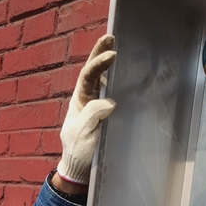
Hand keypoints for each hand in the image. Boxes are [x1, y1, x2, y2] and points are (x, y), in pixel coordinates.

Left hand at [57, 34, 116, 184]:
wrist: (80, 168)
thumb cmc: (79, 150)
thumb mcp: (83, 132)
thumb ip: (93, 115)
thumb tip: (110, 101)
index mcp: (79, 101)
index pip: (87, 76)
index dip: (98, 64)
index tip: (112, 55)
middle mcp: (87, 99)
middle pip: (92, 71)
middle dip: (99, 53)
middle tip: (110, 37)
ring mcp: (96, 106)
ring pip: (102, 80)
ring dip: (108, 64)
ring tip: (116, 47)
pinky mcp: (105, 115)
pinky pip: (111, 94)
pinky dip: (117, 82)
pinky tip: (126, 74)